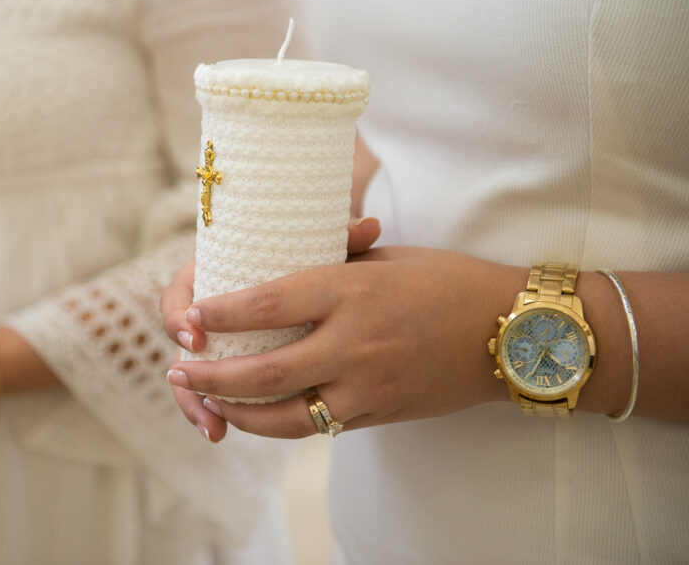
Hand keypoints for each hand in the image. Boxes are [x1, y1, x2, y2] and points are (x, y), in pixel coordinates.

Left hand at [163, 244, 524, 441]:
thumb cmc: (445, 280)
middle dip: (211, 375)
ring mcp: (367, 386)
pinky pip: (315, 426)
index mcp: (352, 291)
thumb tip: (275, 272)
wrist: (511, 333)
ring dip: (235, 411)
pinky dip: (276, 423)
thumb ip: (327, 270)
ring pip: (284, 415)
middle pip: (263, 370)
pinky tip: (251, 415)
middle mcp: (354, 342)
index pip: (268, 303)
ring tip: (204, 400)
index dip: (221, 313)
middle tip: (177, 372)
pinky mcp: (377, 415)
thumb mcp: (383, 260)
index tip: (192, 315)